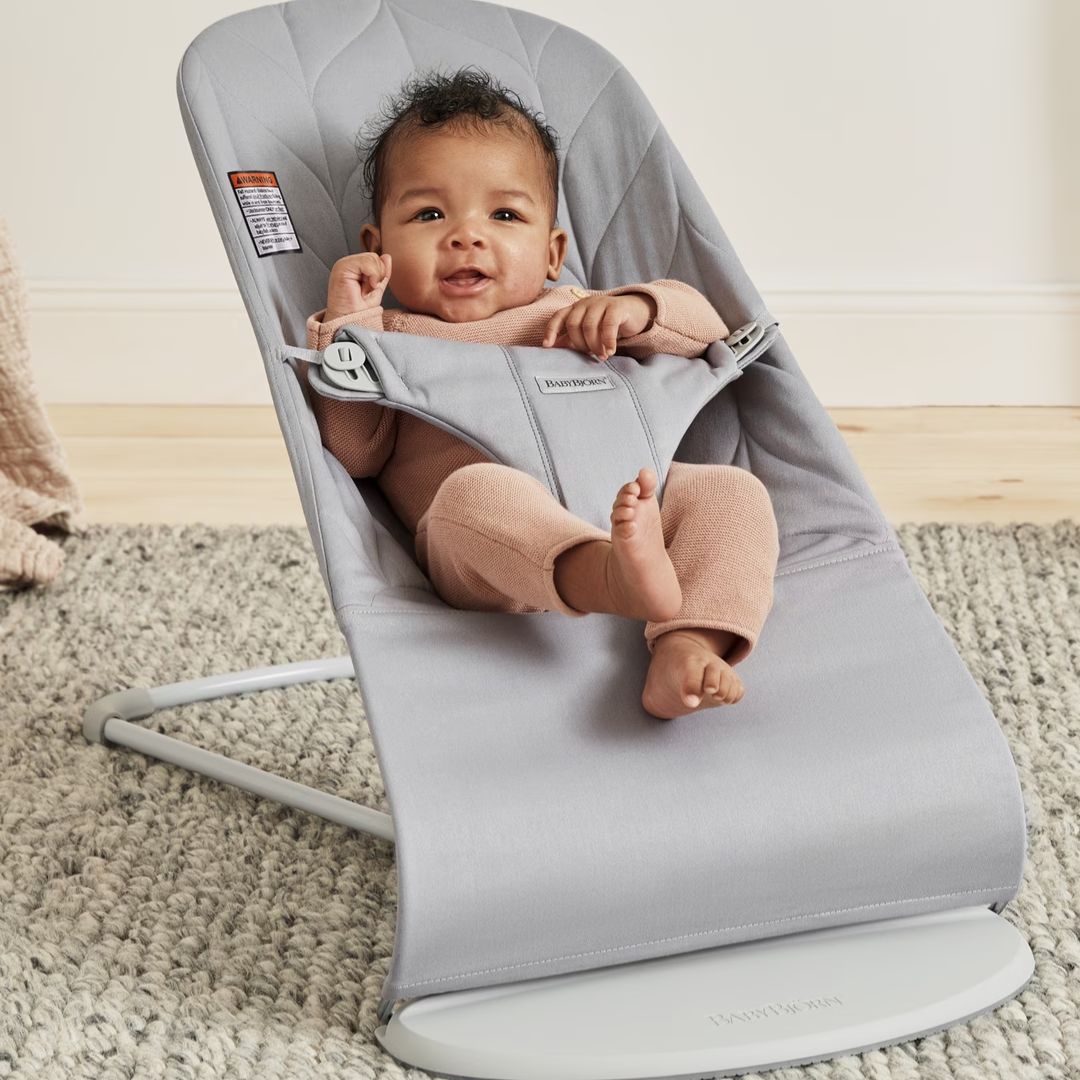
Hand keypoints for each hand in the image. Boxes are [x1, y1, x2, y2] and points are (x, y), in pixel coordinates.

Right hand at [325, 252, 391, 320]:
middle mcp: (347, 263)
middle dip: (378, 276)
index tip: (370, 290)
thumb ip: (381, 272)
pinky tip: (364, 288)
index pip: (375, 259)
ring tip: (364, 291)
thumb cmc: (360, 311)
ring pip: (373, 258)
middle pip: (375, 257)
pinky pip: (366, 262)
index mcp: (354, 267)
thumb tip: (387, 256)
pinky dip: (372, 276)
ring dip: (375, 278)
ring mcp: (343, 264)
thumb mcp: (376, 288)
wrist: (351, 322)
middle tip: (367, 292)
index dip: (379, 274)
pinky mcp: (342, 267)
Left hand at [541, 293, 655, 360]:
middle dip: (579, 344)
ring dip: (594, 345)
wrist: (635, 312)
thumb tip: (554, 348)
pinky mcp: (617, 307)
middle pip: (573, 324)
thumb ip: (573, 338)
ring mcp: (601, 303)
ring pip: (589, 326)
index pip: (558, 317)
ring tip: (602, 356)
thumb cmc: (608, 324)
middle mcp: (586, 303)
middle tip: (590, 355)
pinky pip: (608, 325)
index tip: (547, 346)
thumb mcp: (588, 331)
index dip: (551, 331)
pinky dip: (608, 341)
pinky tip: (610, 351)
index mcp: (576, 308)